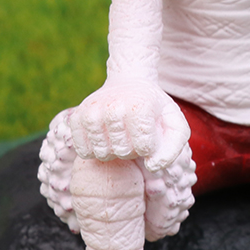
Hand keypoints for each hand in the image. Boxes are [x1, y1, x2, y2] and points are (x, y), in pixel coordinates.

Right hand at [68, 79, 190, 168]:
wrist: (128, 82)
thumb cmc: (153, 109)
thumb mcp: (174, 123)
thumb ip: (172, 148)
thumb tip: (151, 166)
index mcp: (139, 105)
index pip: (144, 148)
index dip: (150, 146)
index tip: (150, 132)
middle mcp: (112, 107)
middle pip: (122, 152)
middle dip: (132, 149)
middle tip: (135, 134)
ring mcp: (91, 112)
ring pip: (102, 154)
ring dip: (114, 151)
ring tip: (121, 136)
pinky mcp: (75, 118)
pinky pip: (83, 151)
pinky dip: (95, 150)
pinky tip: (105, 137)